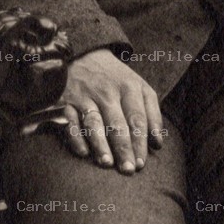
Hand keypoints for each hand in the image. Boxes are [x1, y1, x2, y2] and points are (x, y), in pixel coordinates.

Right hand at [57, 49, 164, 173]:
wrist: (83, 53)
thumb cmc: (116, 78)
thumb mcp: (139, 87)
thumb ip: (152, 113)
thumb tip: (158, 144)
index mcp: (129, 88)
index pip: (137, 118)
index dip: (140, 141)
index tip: (142, 163)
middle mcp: (107, 92)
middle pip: (117, 123)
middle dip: (123, 147)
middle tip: (128, 170)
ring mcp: (85, 96)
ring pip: (94, 122)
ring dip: (100, 144)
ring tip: (107, 163)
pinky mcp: (65, 100)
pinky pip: (70, 121)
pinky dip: (76, 136)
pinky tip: (83, 152)